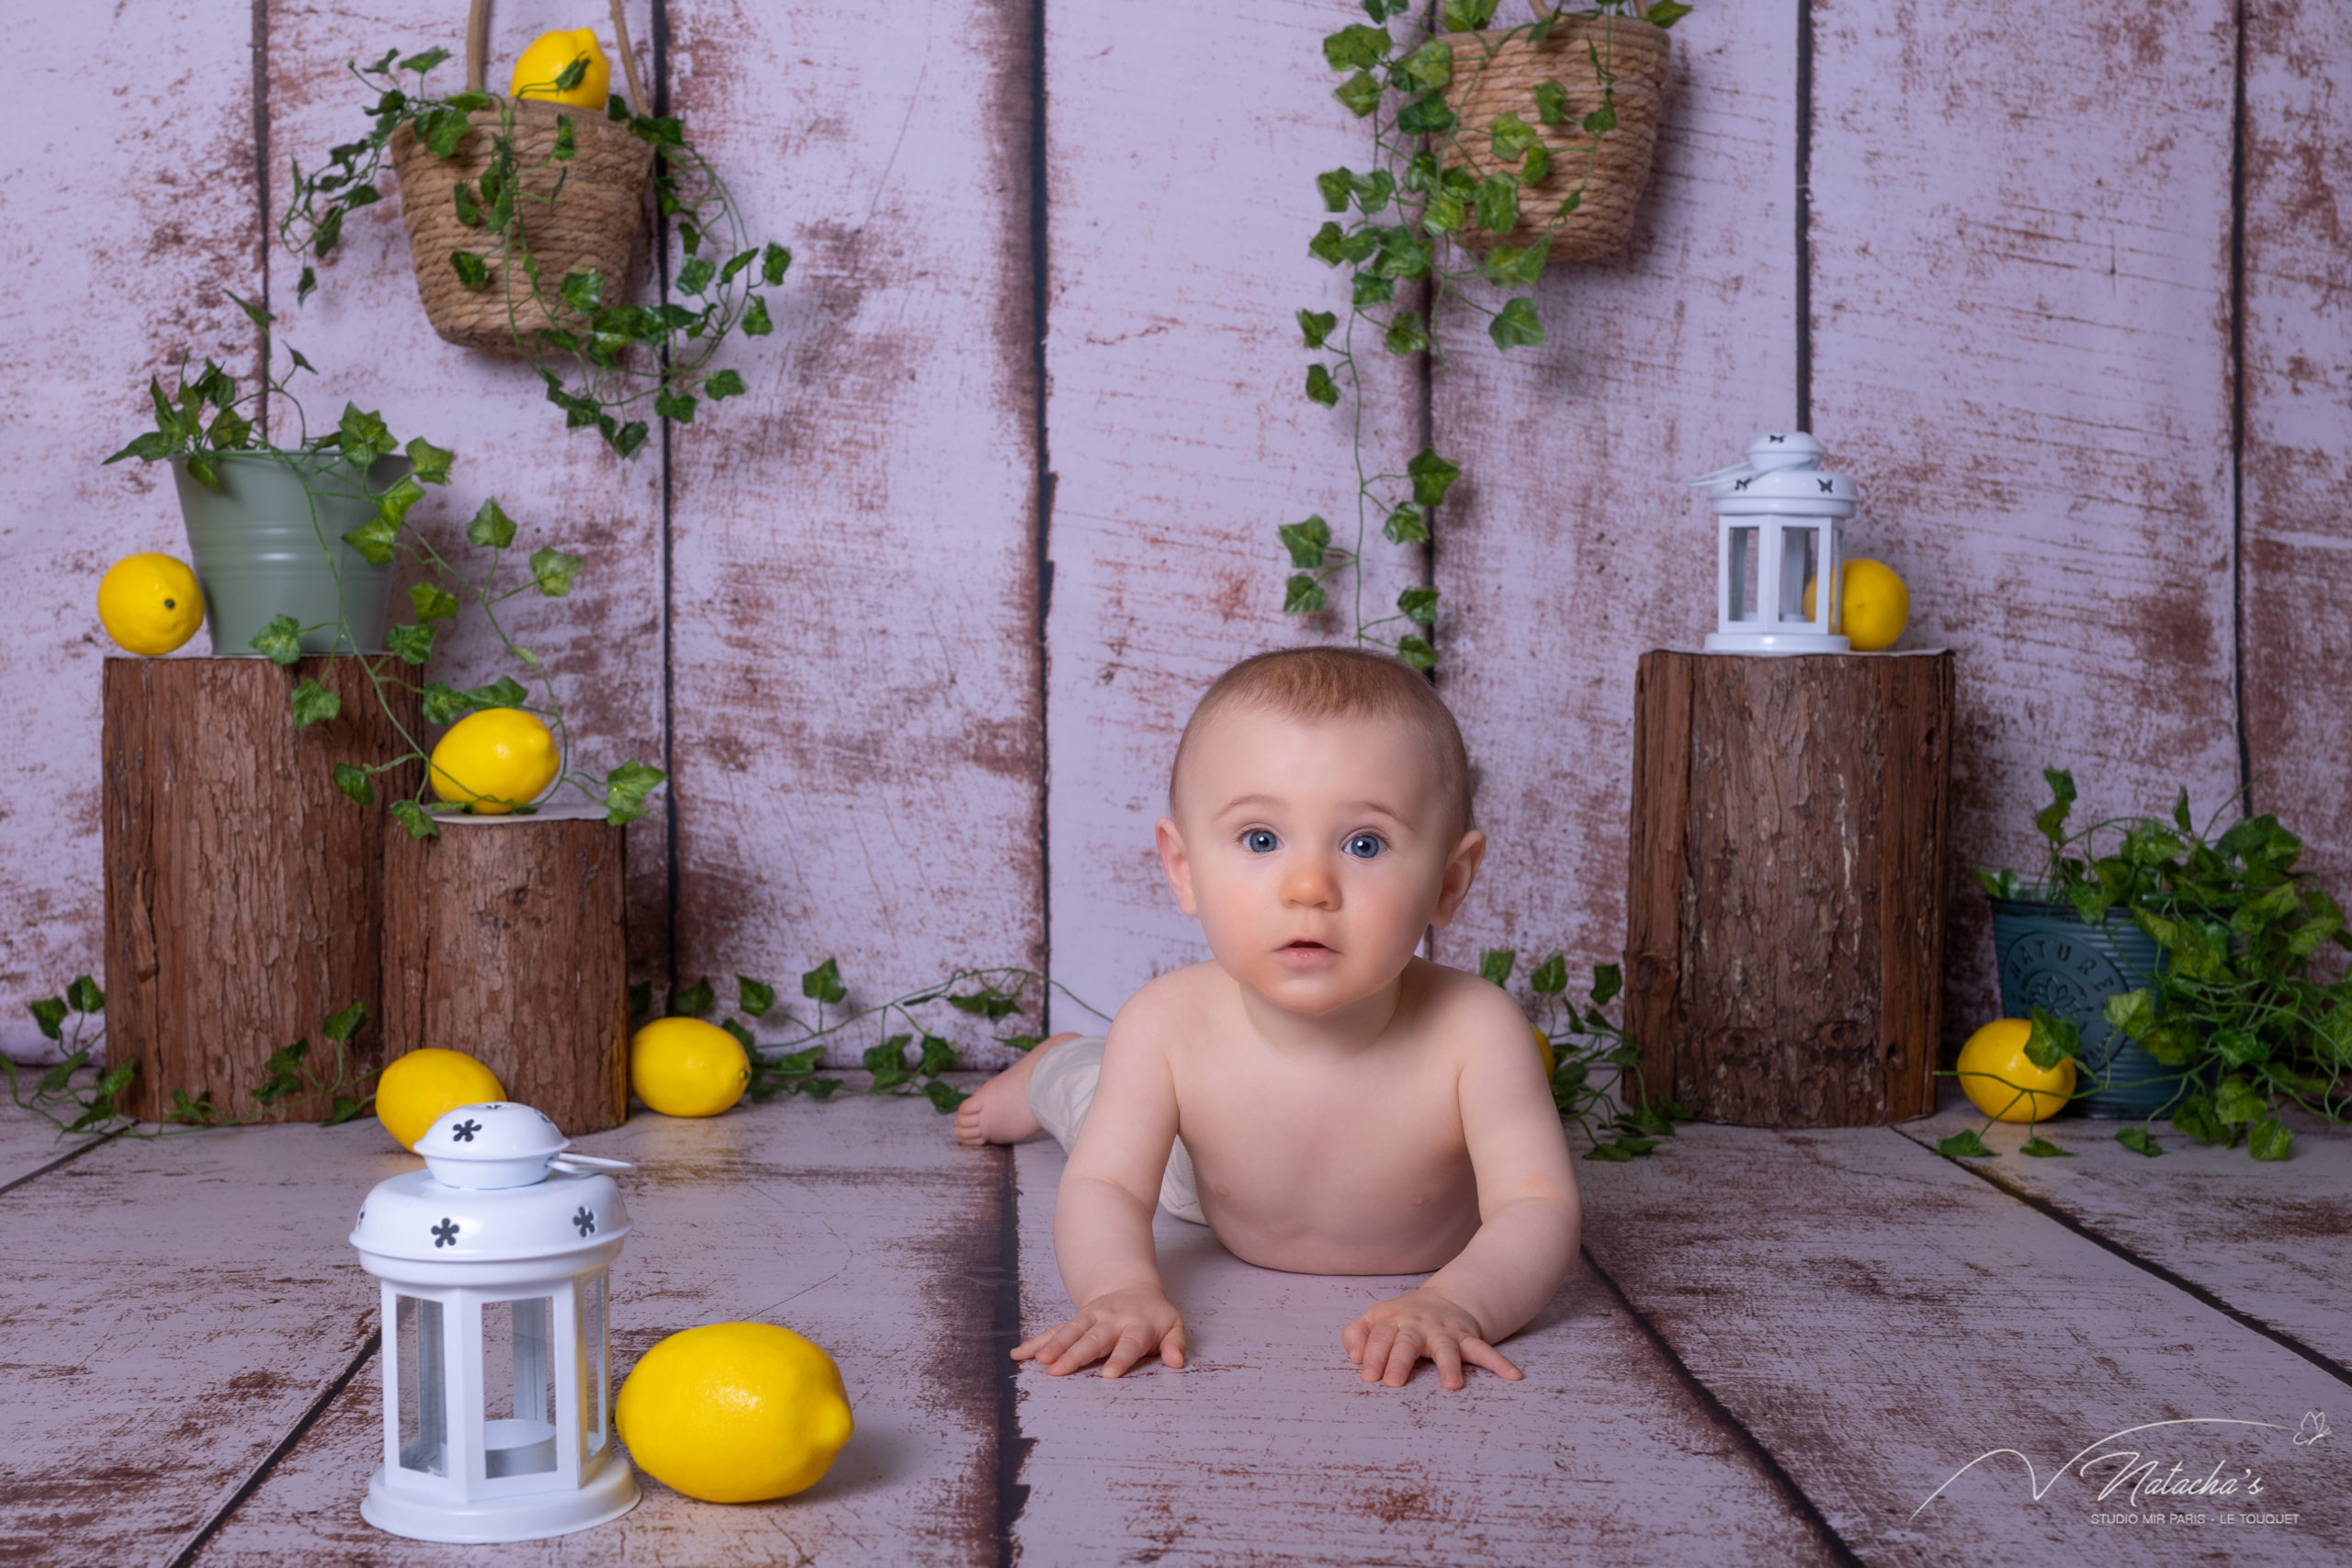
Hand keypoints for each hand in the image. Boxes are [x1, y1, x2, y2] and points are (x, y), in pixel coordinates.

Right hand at [1012, 1287, 1186, 1377]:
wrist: (1133, 1290)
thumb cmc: (1155, 1317)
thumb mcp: (1174, 1326)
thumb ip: (1176, 1344)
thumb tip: (1176, 1362)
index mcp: (1137, 1325)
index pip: (1128, 1344)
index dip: (1119, 1359)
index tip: (1107, 1376)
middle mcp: (1110, 1320)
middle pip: (1093, 1338)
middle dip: (1075, 1354)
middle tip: (1058, 1370)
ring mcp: (1090, 1318)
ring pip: (1070, 1331)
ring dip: (1053, 1345)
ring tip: (1039, 1361)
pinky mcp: (1076, 1321)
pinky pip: (1053, 1330)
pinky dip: (1036, 1342)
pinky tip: (1018, 1354)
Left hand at [1342, 1286, 1522, 1389]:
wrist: (1446, 1301)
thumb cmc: (1402, 1319)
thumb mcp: (1376, 1320)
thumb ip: (1356, 1334)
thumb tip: (1352, 1356)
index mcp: (1393, 1320)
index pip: (1379, 1336)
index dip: (1372, 1354)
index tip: (1368, 1377)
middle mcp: (1418, 1325)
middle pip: (1407, 1342)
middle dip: (1399, 1361)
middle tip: (1393, 1383)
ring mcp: (1445, 1332)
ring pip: (1446, 1348)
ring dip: (1449, 1366)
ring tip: (1452, 1386)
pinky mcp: (1467, 1338)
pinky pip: (1484, 1351)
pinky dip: (1499, 1363)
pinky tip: (1513, 1375)